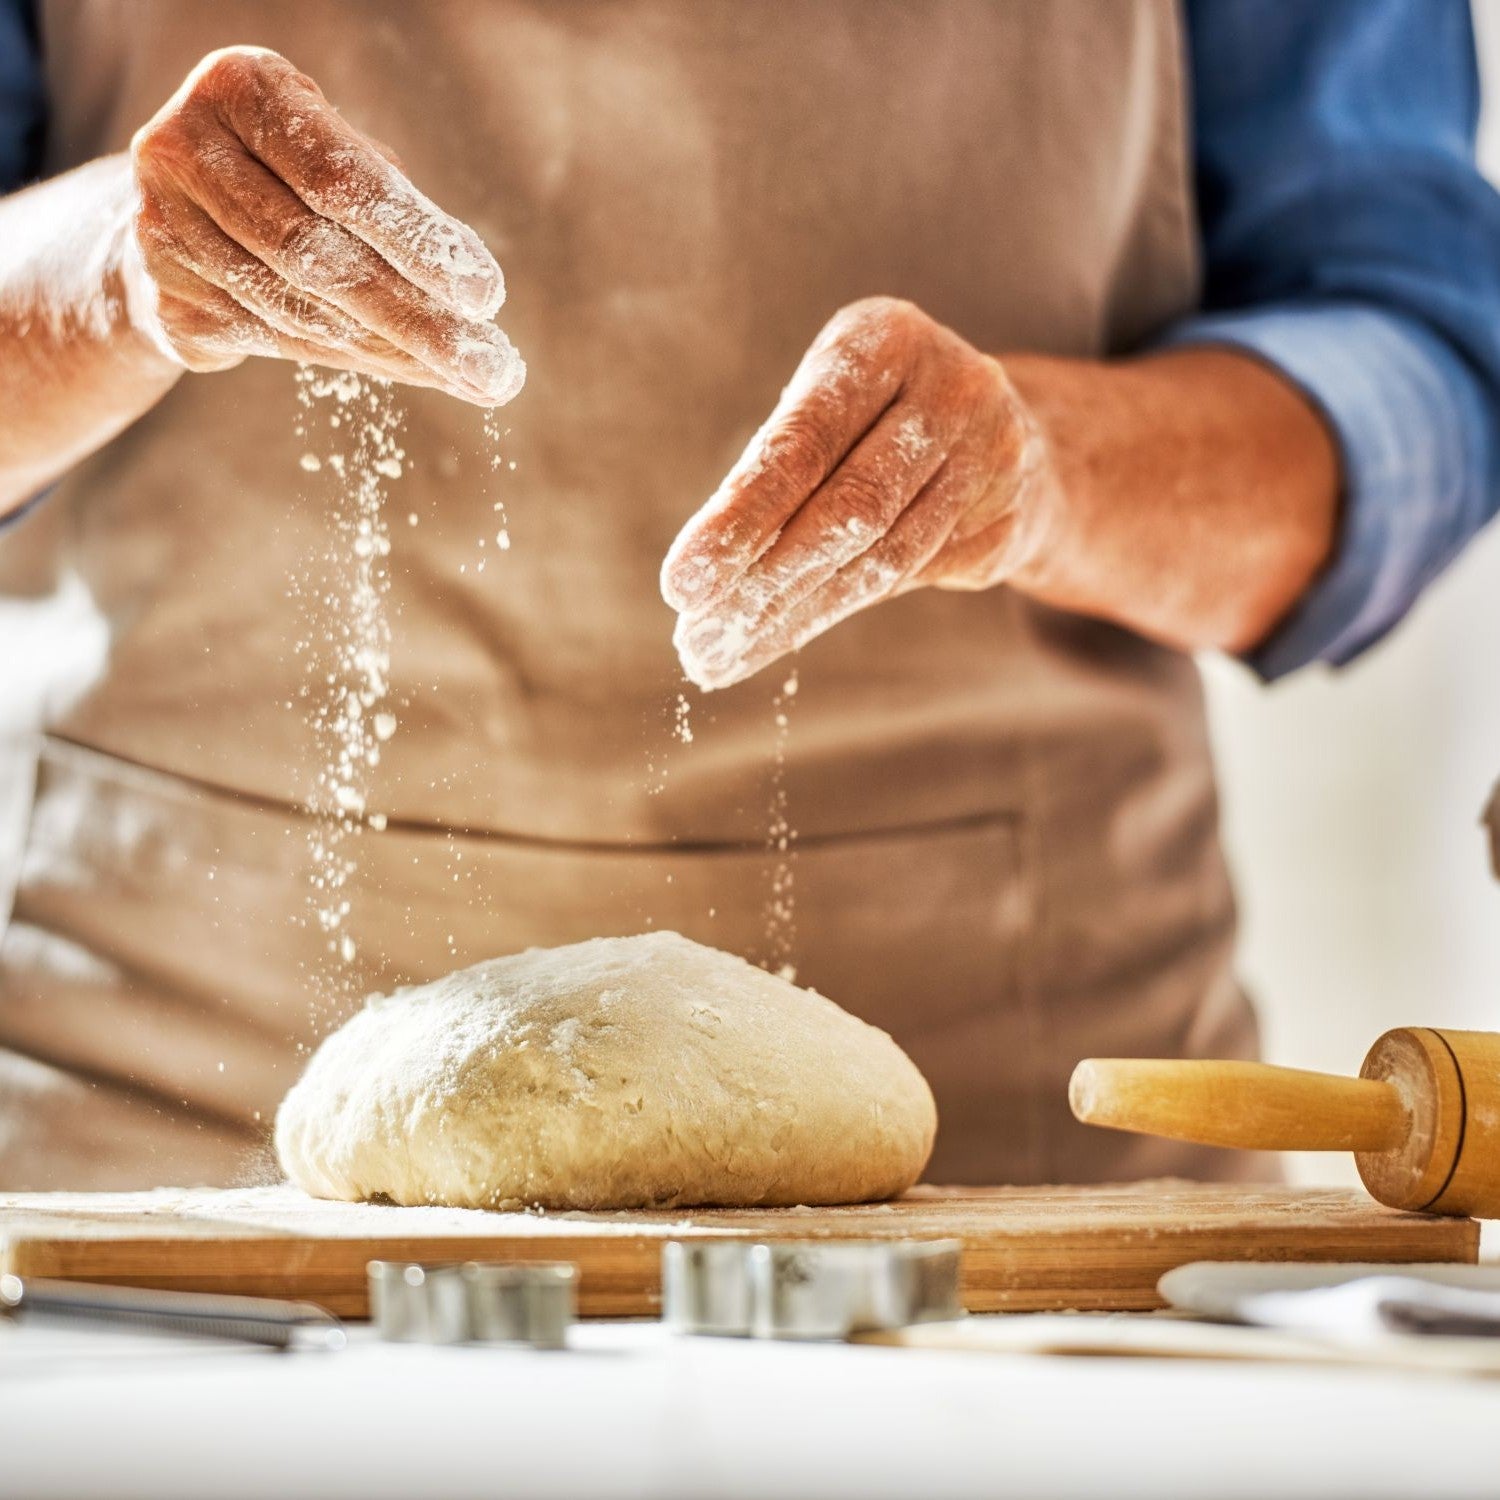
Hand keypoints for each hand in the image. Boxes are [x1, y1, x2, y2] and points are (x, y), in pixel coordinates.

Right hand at [121, 47, 522, 404]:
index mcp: (238, 88)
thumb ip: (394, 205)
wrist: (173, 219)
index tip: (488, 296)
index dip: (419, 241)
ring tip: (472, 376)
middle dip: (421, 319)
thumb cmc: (288, 174)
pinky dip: (360, 362)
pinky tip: (416, 372)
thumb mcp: (335, 153)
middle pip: (320, 255)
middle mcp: (183, 150)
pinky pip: (280, 343)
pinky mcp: (167, 302)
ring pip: (303, 310)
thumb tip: (472, 295)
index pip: (339, 177)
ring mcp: (162, 230)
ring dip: (401, 352)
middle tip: (496, 367)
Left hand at [660, 298, 1055, 689]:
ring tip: (722, 656)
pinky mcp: (1006, 520)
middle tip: (697, 641)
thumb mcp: (824, 408)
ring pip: (880, 558)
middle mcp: (951, 388)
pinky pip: (909, 578)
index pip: (803, 443)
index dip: (740, 519)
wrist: (1008, 437)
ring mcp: (992, 456)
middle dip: (762, 583)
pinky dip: (832, 612)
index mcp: (887, 339)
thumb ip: (776, 468)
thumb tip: (702, 579)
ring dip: (791, 615)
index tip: (681, 585)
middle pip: (848, 509)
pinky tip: (777, 638)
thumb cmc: (874, 419)